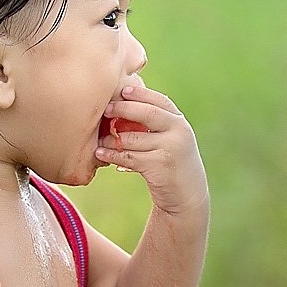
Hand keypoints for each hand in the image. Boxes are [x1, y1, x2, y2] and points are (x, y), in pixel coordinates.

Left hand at [96, 84, 208, 217]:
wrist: (187, 195)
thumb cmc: (172, 164)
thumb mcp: (171, 140)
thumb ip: (156, 124)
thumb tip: (123, 105)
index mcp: (180, 122)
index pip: (159, 100)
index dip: (140, 93)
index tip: (122, 91)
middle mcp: (178, 132)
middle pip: (147, 113)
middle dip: (123, 108)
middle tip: (106, 109)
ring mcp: (170, 148)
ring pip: (132, 138)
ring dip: (112, 138)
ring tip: (99, 139)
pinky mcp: (159, 166)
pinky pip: (128, 157)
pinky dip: (112, 155)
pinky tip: (100, 154)